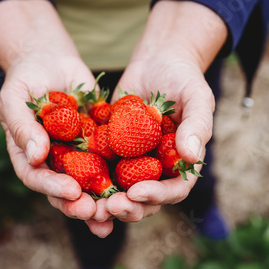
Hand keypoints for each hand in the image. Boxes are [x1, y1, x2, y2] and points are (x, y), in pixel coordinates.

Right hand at [0, 0, 113, 236]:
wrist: (50, 60)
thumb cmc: (25, 78)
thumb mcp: (15, 99)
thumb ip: (22, 128)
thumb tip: (37, 158)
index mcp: (29, 157)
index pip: (37, 179)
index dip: (53, 189)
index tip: (72, 191)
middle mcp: (54, 162)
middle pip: (66, 191)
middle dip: (82, 205)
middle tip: (98, 211)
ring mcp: (78, 155)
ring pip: (91, 183)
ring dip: (105, 200)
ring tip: (122, 209)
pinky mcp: (100, 144)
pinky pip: (113, 161)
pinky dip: (126, 175)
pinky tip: (143, 184)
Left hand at [106, 0, 227, 221]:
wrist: (156, 61)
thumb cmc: (184, 78)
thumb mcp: (197, 97)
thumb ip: (198, 125)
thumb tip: (192, 157)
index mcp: (180, 163)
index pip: (174, 189)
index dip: (157, 196)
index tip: (137, 193)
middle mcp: (156, 168)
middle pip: (144, 199)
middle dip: (128, 207)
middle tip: (109, 206)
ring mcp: (132, 162)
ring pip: (119, 191)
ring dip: (104, 201)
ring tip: (88, 203)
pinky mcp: (110, 151)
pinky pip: (97, 168)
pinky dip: (85, 178)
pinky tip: (70, 181)